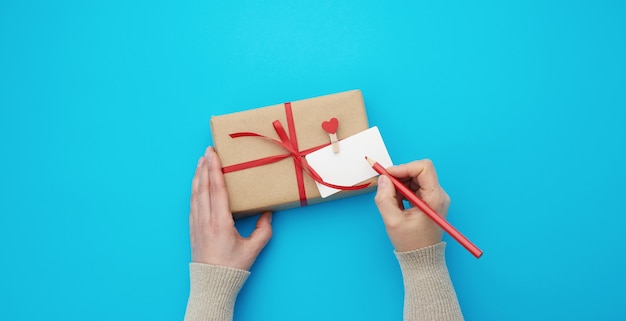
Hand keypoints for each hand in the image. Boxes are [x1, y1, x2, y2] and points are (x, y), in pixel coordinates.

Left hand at [189, 146, 272, 269]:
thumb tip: (268, 214)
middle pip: (203, 187)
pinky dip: (194, 190)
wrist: (212, 283)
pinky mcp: (193, 229)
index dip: (214, 170)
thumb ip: (264, 230)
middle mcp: (206, 220)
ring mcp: (197, 224)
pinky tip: (196, 184)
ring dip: (198, 176)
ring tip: (200, 162)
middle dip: (205, 167)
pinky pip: (192, 204)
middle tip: (207, 151)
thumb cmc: (232, 267)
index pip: (216, 189)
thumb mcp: (253, 248)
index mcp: (220, 222)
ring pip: (195, 194)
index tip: (213, 155)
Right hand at [374, 159, 450, 251]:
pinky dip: (403, 190)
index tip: (388, 175)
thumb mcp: (393, 221)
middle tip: (386, 186)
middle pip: (419, 171)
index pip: (423, 168)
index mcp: (434, 198)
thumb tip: (383, 179)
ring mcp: (435, 198)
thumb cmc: (411, 244)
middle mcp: (438, 195)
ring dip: (400, 184)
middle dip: (400, 176)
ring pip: (416, 178)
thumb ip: (385, 198)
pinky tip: (398, 203)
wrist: (422, 259)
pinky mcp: (430, 201)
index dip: (404, 168)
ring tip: (392, 200)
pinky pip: (415, 186)